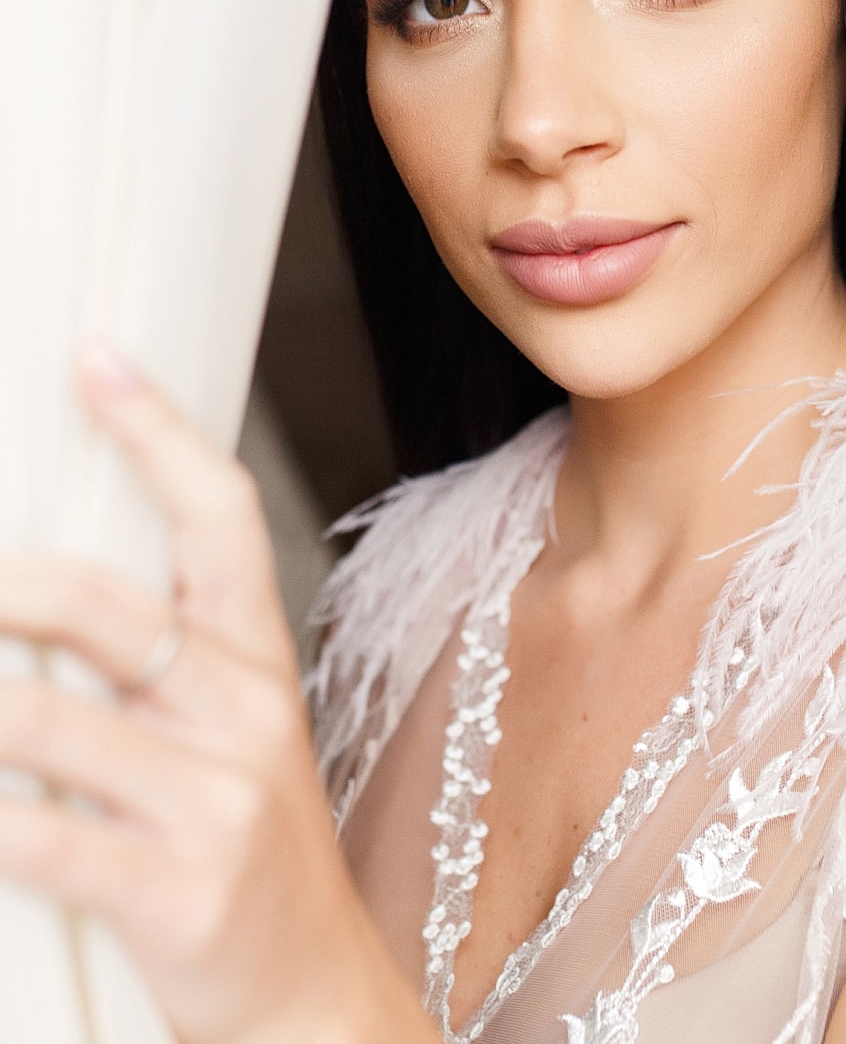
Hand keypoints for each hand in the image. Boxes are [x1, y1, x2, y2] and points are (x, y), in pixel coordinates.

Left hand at [0, 343, 416, 1043]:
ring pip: (42, 720)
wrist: (314, 1001)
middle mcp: (244, 711)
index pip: (219, 515)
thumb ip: (159, 658)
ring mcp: (215, 802)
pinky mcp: (178, 892)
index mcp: (254, 662)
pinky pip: (38, 839)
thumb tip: (38, 590)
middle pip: (104, 607)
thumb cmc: (246, 852)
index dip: (159, 432)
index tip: (95, 358)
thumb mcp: (230, 738)